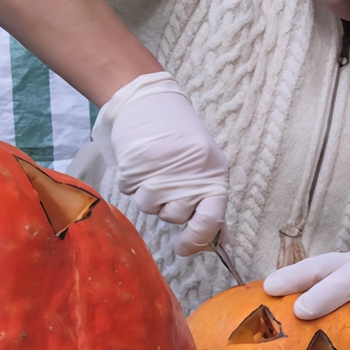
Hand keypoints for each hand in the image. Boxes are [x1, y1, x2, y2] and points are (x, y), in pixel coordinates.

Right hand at [92, 72, 228, 255]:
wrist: (149, 100)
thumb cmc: (181, 136)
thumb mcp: (206, 166)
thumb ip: (211, 202)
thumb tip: (219, 240)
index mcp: (213, 175)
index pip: (211, 220)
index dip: (197, 240)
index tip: (183, 248)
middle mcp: (189, 176)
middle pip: (174, 217)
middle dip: (168, 207)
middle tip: (168, 182)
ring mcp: (160, 172)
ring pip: (150, 207)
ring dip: (148, 194)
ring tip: (154, 168)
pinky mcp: (134, 167)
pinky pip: (130, 192)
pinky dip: (133, 181)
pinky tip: (141, 162)